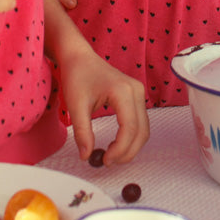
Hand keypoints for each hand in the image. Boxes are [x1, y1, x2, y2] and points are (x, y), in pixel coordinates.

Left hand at [57, 47, 149, 164]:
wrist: (79, 57)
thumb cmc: (77, 76)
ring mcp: (138, 93)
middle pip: (142, 131)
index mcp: (123, 91)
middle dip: (128, 152)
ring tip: (111, 156)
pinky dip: (131, 137)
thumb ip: (82, 132)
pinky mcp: (135, 96)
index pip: (130, 127)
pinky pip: (140, 122)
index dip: (120, 149)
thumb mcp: (76, 105)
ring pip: (144, 129)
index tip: (104, 160)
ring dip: (131, 146)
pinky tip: (117, 144)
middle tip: (108, 162)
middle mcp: (136, 91)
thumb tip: (86, 156)